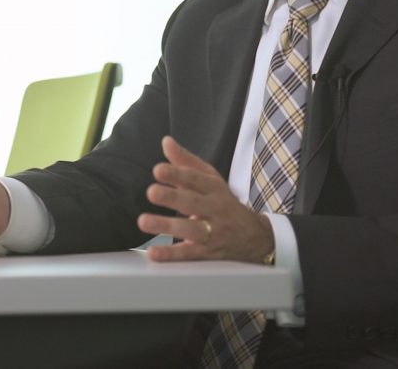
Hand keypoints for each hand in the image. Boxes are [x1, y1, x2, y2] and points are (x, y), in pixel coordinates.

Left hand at [137, 136, 274, 263]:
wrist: (254, 236)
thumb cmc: (224, 202)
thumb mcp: (210, 179)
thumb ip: (186, 161)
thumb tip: (166, 142)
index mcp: (214, 188)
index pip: (195, 179)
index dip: (177, 173)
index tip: (158, 170)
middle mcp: (214, 209)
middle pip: (193, 202)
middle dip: (172, 197)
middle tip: (151, 192)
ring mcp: (212, 232)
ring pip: (190, 229)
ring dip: (166, 226)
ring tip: (143, 221)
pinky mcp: (207, 252)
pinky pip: (188, 254)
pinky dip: (171, 255)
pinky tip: (153, 253)